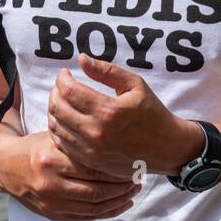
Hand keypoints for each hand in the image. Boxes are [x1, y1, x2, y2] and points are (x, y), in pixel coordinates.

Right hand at [0, 130, 140, 220]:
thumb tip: (119, 139)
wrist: (6, 167)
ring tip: (134, 190)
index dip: (117, 168)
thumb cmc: (37, 146)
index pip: (93, 168)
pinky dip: (107, 212)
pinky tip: (122, 203)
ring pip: (94, 206)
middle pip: (96, 190)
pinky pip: (86, 217)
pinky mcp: (52, 214)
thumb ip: (80, 139)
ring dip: (119, 200)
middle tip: (139, 177)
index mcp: (51, 159)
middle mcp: (50, 183)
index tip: (133, 162)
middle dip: (122, 186)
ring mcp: (50, 202)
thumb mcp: (55, 136)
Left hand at [46, 54, 202, 179]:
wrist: (166, 148)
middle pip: (57, 108)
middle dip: (55, 92)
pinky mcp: (90, 161)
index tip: (65, 73)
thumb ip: (107, 71)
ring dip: (54, 110)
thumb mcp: (135, 85)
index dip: (62, 78)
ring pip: (56, 127)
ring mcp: (91, 150)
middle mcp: (96, 132)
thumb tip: (82, 59)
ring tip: (62, 100)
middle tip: (62, 86)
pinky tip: (66, 119)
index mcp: (108, 111)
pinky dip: (58, 129)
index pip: (69, 91)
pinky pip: (62, 144)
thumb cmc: (152, 113)